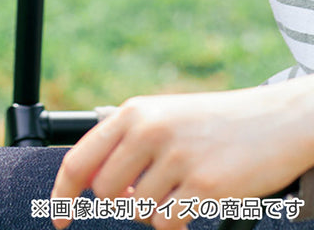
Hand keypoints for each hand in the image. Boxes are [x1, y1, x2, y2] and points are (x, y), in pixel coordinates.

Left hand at [50, 80, 313, 229]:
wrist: (274, 121)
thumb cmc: (212, 122)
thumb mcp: (161, 117)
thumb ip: (124, 143)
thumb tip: (94, 184)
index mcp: (134, 112)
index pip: (81, 160)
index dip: (63, 193)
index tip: (57, 217)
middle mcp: (149, 132)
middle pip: (107, 193)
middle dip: (122, 199)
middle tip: (149, 188)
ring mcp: (177, 159)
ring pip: (139, 211)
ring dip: (157, 207)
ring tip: (183, 182)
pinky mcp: (205, 187)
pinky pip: (169, 223)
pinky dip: (178, 218)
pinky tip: (197, 196)